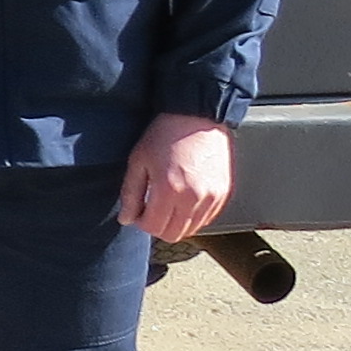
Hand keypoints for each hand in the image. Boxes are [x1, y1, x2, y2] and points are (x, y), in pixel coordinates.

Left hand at [117, 112, 234, 243]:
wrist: (198, 116)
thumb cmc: (166, 134)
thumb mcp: (139, 160)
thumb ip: (130, 193)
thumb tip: (127, 219)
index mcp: (169, 190)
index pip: (153, 228)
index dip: (141, 223)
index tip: (138, 212)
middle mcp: (193, 198)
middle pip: (173, 235)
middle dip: (157, 226)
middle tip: (151, 210)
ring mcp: (212, 198)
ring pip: (191, 230)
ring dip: (176, 223)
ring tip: (168, 202)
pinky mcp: (224, 194)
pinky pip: (207, 219)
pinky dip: (193, 216)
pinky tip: (184, 199)